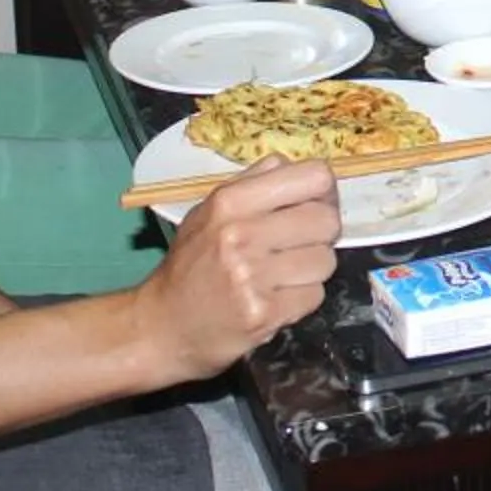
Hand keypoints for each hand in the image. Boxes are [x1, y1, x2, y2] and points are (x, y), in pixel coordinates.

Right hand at [133, 158, 342, 377]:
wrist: (163, 326)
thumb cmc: (191, 265)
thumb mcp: (210, 211)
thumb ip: (253, 183)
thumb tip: (295, 165)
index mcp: (230, 201)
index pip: (314, 177)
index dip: (324, 192)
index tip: (316, 205)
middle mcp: (240, 234)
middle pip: (327, 220)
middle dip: (321, 234)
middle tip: (299, 245)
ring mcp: (252, 276)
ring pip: (326, 260)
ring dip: (312, 269)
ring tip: (282, 274)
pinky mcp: (264, 313)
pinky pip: (315, 295)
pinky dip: (302, 298)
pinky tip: (276, 298)